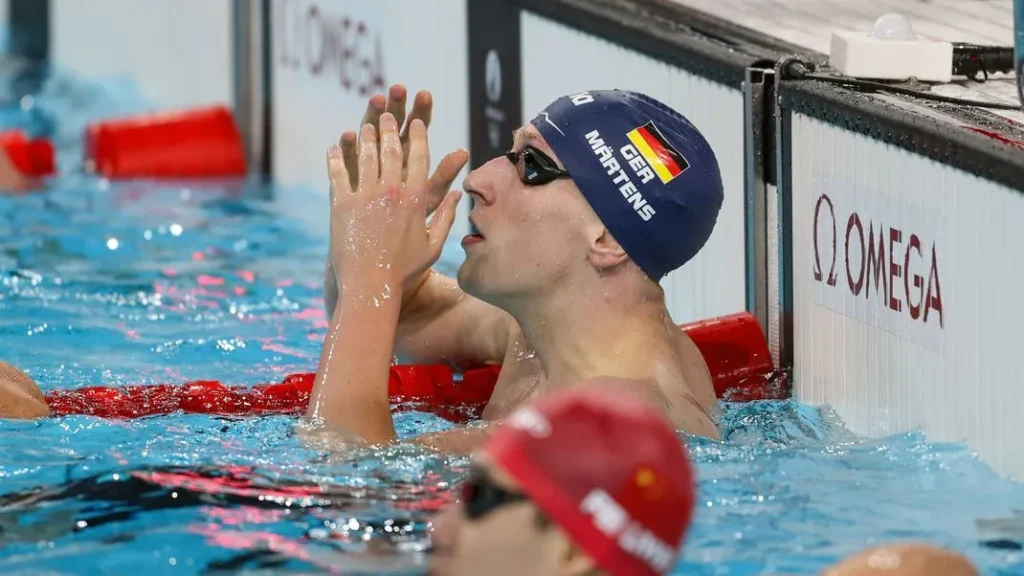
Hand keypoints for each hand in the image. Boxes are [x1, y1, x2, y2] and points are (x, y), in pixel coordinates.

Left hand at [327, 113, 461, 297]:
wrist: (370, 286)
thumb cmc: (404, 270)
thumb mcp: (433, 245)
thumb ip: (447, 217)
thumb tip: (460, 195)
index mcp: (415, 199)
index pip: (419, 158)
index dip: (418, 137)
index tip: (416, 124)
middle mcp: (391, 192)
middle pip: (391, 150)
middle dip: (390, 129)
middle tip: (387, 115)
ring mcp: (364, 196)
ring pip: (366, 156)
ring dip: (366, 137)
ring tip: (366, 125)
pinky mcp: (341, 205)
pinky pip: (338, 173)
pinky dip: (336, 158)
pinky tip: (334, 147)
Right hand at [339, 85, 466, 215]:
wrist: (384, 242)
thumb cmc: (411, 220)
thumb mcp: (430, 195)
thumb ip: (444, 174)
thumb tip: (465, 152)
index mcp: (411, 154)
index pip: (418, 126)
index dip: (421, 110)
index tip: (425, 94)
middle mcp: (388, 151)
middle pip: (393, 123)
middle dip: (396, 105)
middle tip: (398, 89)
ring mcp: (367, 158)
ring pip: (370, 132)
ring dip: (372, 116)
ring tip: (376, 101)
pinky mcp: (349, 172)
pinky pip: (348, 158)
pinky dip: (348, 147)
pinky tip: (348, 136)